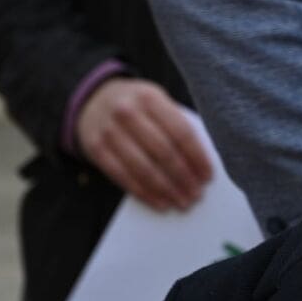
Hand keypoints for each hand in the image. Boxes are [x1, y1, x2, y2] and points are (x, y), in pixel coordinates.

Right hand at [77, 78, 212, 210]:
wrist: (93, 100)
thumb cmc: (138, 106)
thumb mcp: (157, 102)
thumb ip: (176, 123)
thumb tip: (200, 160)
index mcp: (150, 98)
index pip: (181, 131)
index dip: (197, 157)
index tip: (208, 175)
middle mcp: (127, 113)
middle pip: (163, 151)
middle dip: (183, 177)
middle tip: (197, 194)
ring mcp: (109, 132)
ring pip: (143, 168)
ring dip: (166, 189)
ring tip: (182, 201)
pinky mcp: (96, 150)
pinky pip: (123, 177)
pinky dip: (144, 193)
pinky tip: (160, 202)